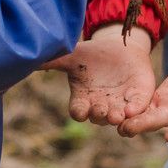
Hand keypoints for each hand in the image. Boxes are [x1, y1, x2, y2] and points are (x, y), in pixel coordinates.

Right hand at [42, 24, 167, 126]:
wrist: (120, 48)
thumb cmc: (92, 55)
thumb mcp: (72, 56)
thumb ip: (54, 60)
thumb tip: (29, 58)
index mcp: (83, 99)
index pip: (79, 111)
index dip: (79, 112)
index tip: (80, 110)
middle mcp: (100, 106)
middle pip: (98, 117)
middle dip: (99, 115)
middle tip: (101, 112)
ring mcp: (119, 105)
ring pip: (117, 118)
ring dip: (116, 118)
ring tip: (117, 116)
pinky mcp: (138, 100)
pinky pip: (136, 110)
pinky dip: (134, 111)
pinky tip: (132, 110)